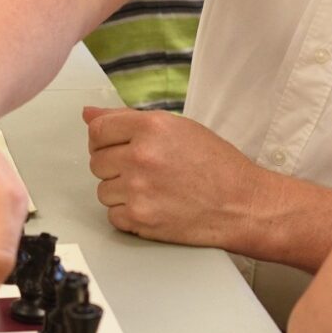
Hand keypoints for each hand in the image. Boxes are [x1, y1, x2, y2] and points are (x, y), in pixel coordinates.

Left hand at [85, 107, 269, 249]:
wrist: (242, 204)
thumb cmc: (217, 166)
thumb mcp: (178, 128)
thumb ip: (129, 119)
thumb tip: (88, 114)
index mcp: (151, 127)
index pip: (97, 130)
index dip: (103, 140)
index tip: (115, 147)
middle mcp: (141, 156)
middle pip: (96, 162)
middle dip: (115, 167)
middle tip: (146, 171)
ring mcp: (138, 189)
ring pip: (102, 190)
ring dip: (121, 192)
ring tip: (153, 189)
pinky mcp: (140, 218)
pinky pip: (112, 215)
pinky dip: (128, 215)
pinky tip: (153, 206)